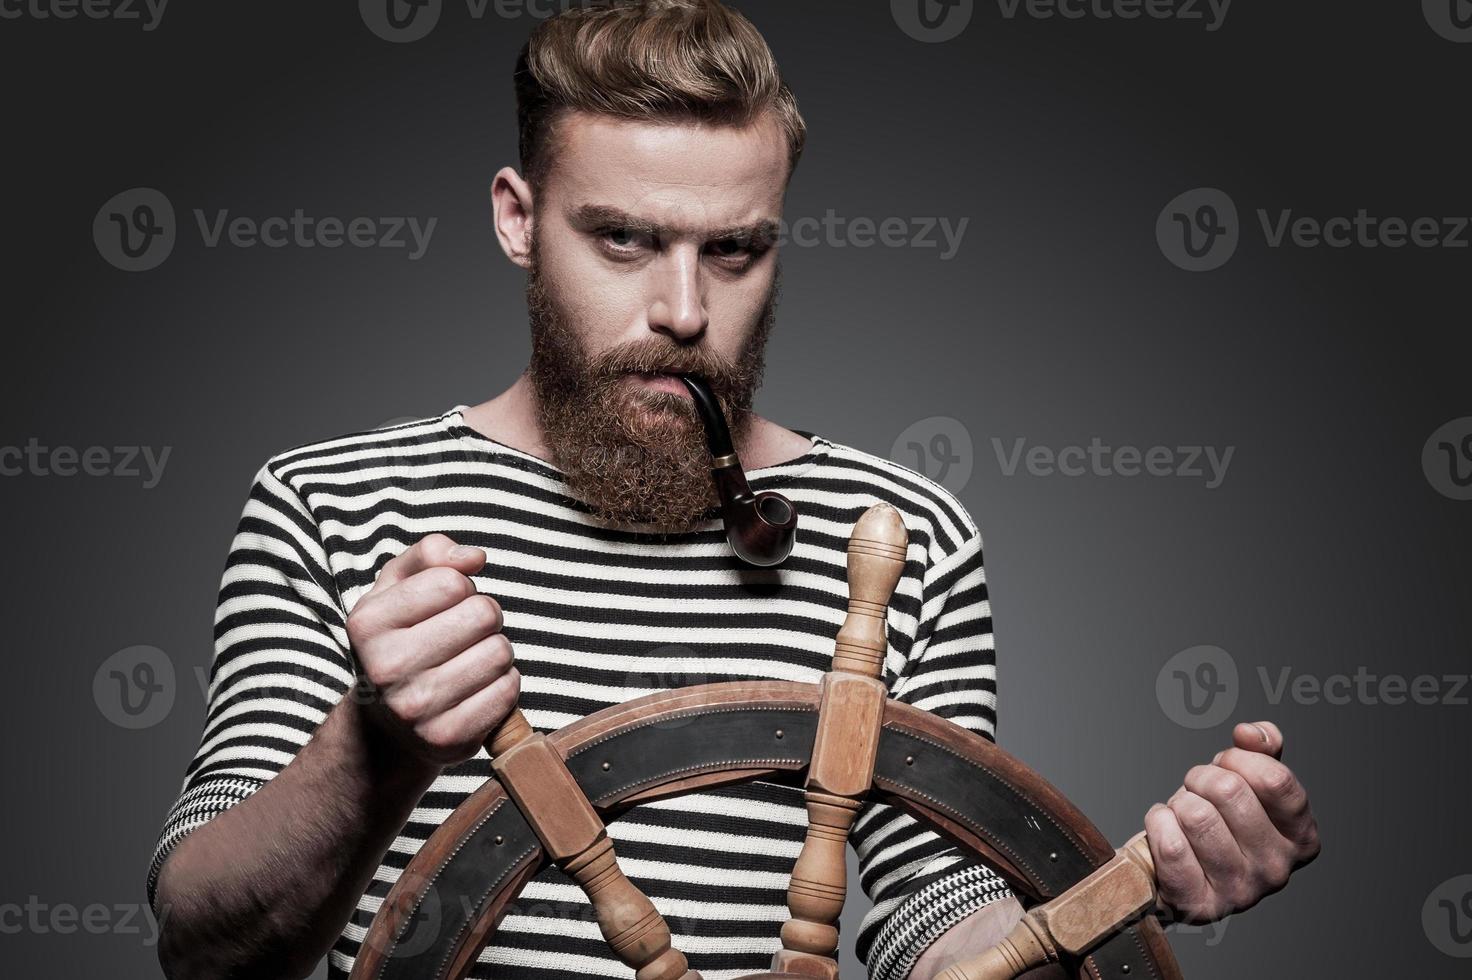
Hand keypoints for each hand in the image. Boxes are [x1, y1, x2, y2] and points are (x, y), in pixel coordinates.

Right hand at [345, 533, 519, 767]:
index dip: (461, 587)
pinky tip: (476, 688)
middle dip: (484, 616)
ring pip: (501, 652)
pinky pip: (508, 691)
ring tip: (469, 660)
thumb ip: (430, 554)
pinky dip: (503, 683)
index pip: (452, 581)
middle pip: (483, 613)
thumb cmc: (399, 642)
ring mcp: (416, 709)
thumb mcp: (396, 589)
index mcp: (368, 623)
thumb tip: (474, 557)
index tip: (446, 605)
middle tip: (464, 633)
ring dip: (495, 650)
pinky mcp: (448, 739)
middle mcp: (386, 668)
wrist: (386, 728)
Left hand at [1144, 720, 1319, 923]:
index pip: (1275, 780)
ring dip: (1179, 802)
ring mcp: (1241, 892)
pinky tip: (1166, 829)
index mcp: (1301, 838)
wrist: (1176, 864)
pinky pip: (1170, 844)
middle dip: (1201, 777)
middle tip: (1197, 790)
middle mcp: (1277, 870)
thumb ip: (1262, 747)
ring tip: (1184, 814)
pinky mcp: (1201, 906)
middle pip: (1229, 791)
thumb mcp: (1248, 777)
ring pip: (1195, 815)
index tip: (1226, 763)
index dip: (1240, 759)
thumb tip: (1250, 734)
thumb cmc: (1217, 816)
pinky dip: (1158, 824)